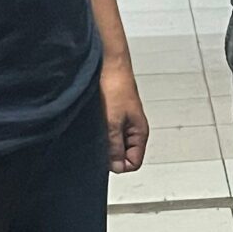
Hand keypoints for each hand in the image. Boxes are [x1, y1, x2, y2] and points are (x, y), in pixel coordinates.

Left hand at [101, 58, 148, 173]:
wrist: (108, 64)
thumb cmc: (115, 87)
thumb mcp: (113, 122)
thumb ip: (114, 146)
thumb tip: (117, 167)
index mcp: (139, 132)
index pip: (133, 162)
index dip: (119, 164)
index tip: (106, 155)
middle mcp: (132, 130)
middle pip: (123, 156)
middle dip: (110, 154)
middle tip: (98, 141)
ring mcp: (122, 124)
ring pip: (113, 145)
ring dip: (103, 142)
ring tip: (96, 129)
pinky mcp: (111, 117)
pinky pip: (106, 134)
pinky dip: (99, 133)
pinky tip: (93, 125)